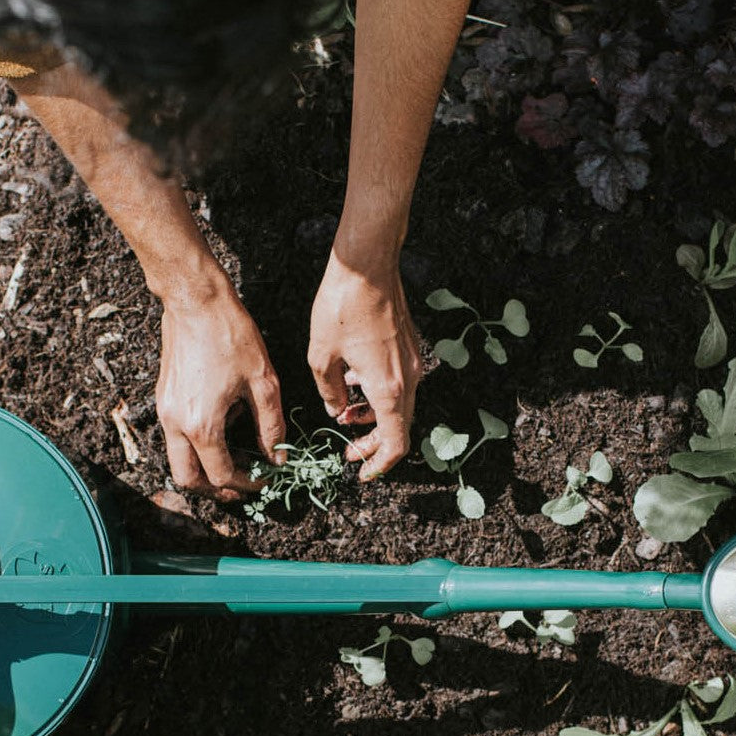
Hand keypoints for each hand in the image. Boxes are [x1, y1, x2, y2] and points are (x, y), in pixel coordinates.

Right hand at [157, 286, 285, 498]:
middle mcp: (176, 425)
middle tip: (241, 485)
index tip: (267, 479)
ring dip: (203, 469)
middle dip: (215, 489)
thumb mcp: (263, 383)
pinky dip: (196, 446)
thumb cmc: (231, 335)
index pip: (222, 475)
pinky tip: (223, 426)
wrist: (195, 300)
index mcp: (202, 426)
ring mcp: (165, 412)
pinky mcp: (163, 398)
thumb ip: (270, 427)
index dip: (248, 484)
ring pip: (178, 460)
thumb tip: (276, 458)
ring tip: (234, 459)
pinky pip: (176, 437)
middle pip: (188, 480)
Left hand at [308, 251, 422, 479]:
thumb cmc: (341, 306)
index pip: (396, 443)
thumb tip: (336, 410)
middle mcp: (409, 378)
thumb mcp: (321, 356)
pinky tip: (354, 383)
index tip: (362, 472)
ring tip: (345, 415)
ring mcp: (413, 361)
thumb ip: (329, 391)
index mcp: (388, 388)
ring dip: (375, 418)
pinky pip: (399, 383)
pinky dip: (379, 395)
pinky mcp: (411, 347)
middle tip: (348, 452)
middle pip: (400, 428)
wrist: (368, 264)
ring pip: (400, 405)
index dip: (380, 464)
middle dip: (374, 444)